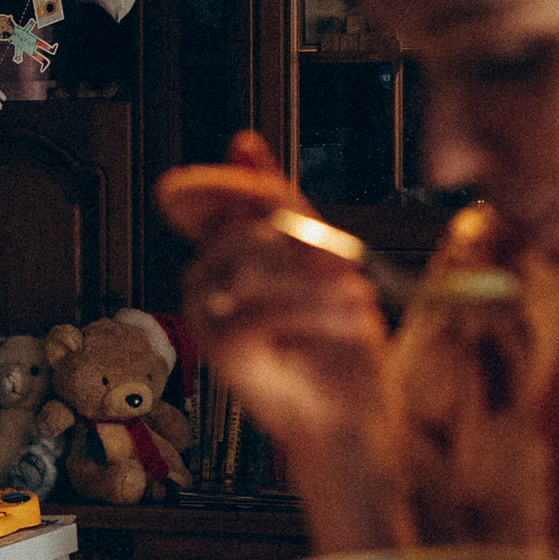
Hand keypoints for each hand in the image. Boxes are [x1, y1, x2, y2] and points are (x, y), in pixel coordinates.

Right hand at [155, 134, 390, 494]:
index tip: (254, 168)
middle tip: (346, 267)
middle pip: (242, 230)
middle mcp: (204, 286)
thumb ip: (281, 204)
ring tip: (354, 302)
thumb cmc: (336, 348)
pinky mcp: (221, 350)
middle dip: (303, 243)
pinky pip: (260, 308)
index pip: (215, 200)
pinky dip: (313, 314)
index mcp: (224, 258)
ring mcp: (206, 319)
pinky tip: (342, 324)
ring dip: (316, 280)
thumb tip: (242, 142)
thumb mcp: (319, 261)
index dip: (229, 180)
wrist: (350, 416)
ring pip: (251, 264)